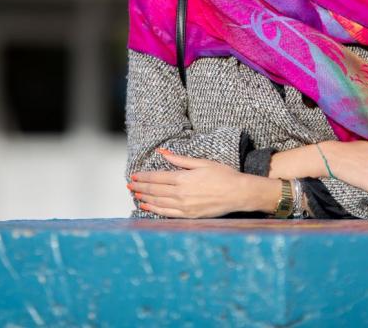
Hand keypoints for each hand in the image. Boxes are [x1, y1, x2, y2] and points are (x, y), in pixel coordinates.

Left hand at [127, 149, 276, 217]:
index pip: (157, 178)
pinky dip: (154, 209)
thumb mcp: (201, 163)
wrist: (238, 194)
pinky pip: (166, 213)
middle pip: (155, 190)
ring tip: (135, 194)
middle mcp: (181, 194)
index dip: (144, 177)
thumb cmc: (223, 175)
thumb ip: (180, 159)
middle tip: (130, 185)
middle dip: (140, 187)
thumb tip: (162, 152)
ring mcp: (184, 206)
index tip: (134, 175)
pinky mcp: (189, 215)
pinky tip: (146, 206)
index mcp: (183, 178)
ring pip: (158, 202)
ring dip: (144, 198)